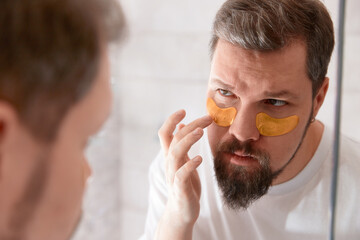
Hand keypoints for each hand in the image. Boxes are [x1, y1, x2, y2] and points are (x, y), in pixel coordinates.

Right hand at [155, 110, 211, 239]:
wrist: (181, 212)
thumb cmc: (184, 185)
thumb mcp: (183, 161)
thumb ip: (181, 144)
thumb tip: (182, 125)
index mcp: (170, 156)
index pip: (164, 133)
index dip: (171, 120)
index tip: (184, 110)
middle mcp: (169, 163)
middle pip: (174, 139)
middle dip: (191, 126)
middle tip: (208, 118)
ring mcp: (173, 176)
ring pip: (175, 153)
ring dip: (188, 141)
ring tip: (201, 132)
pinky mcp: (180, 189)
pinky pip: (182, 175)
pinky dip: (190, 165)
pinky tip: (200, 158)